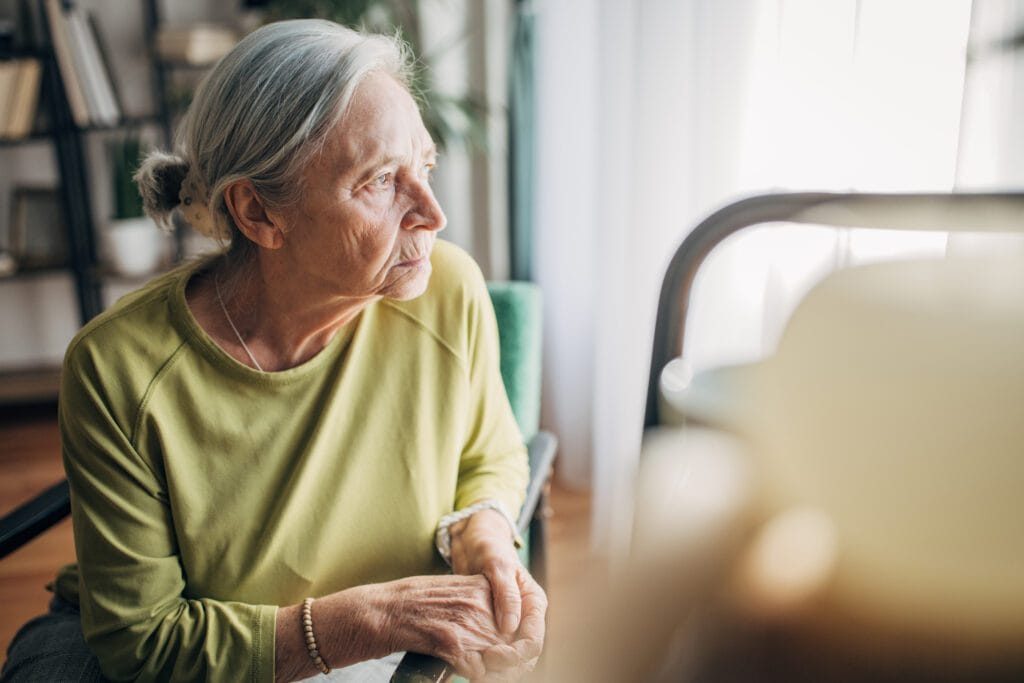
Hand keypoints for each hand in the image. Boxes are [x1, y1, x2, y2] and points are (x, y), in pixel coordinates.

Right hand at [378, 574, 515, 679]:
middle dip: (502, 659)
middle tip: (492, 667)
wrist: (382, 611)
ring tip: (477, 671)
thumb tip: (495, 626)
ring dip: (490, 670)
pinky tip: (461, 670)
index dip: (508, 640)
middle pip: (508, 640)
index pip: (511, 620)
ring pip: (498, 658)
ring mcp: (468, 622)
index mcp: (481, 587)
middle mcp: (480, 602)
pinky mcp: (454, 643)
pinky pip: (478, 670)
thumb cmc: (412, 602)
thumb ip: (475, 602)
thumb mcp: (451, 589)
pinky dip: (472, 675)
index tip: (500, 651)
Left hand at [450, 509, 547, 678]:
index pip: (533, 642)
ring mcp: (511, 622)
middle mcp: (525, 616)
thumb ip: (506, 594)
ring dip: (496, 672)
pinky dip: (485, 663)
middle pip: (525, 657)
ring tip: (475, 676)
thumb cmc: (488, 547)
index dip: (514, 655)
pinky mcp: (493, 626)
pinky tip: (469, 668)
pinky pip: (495, 650)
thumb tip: (511, 626)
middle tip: (481, 675)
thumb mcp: (497, 565)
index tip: (491, 657)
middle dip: (506, 670)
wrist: (473, 542)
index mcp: (534, 603)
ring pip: (511, 659)